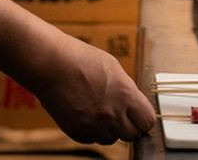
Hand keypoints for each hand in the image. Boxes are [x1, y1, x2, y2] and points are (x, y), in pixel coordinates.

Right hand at [29, 38, 155, 144]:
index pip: (147, 121)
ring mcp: (92, 124)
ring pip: (110, 139)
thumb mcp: (113, 67)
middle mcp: (111, 114)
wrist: (50, 63)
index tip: (140, 117)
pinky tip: (84, 112)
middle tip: (120, 114)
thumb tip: (134, 105)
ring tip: (98, 109)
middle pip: (131, 135)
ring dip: (108, 129)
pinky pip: (91, 139)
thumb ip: (126, 89)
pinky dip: (90, 130)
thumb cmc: (80, 59)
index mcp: (125, 95)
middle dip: (128, 126)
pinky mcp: (75, 131)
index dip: (143, 119)